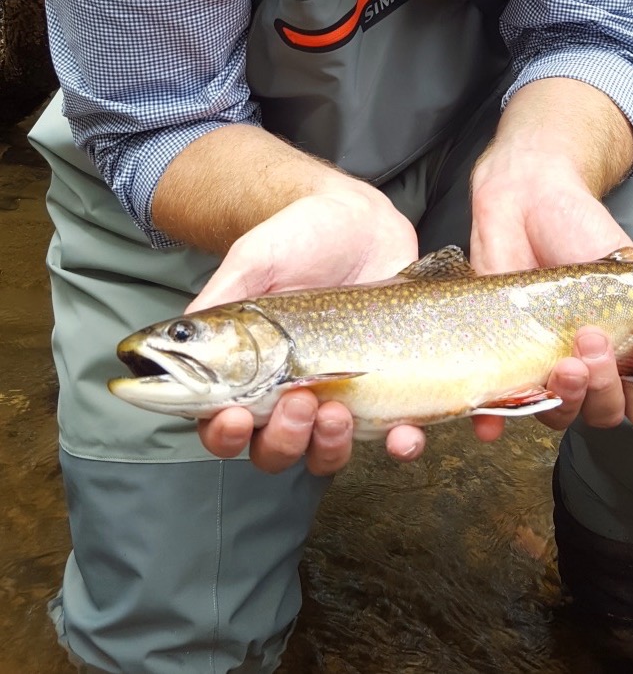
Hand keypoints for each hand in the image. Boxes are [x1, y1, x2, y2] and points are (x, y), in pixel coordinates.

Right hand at [189, 186, 428, 473]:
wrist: (359, 221)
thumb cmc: (296, 239)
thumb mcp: (256, 260)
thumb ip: (223, 296)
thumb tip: (186, 332)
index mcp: (246, 372)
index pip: (222, 424)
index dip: (223, 434)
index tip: (235, 415)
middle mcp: (288, 393)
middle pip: (274, 449)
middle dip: (283, 438)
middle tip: (299, 400)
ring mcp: (338, 395)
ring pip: (325, 452)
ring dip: (329, 445)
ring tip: (337, 411)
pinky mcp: (384, 389)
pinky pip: (393, 436)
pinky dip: (399, 445)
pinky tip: (403, 436)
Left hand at [469, 92, 632, 433]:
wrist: (524, 203)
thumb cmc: (580, 233)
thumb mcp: (629, 274)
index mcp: (626, 351)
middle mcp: (588, 365)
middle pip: (603, 412)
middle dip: (603, 388)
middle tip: (592, 340)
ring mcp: (543, 366)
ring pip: (559, 414)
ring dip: (564, 400)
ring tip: (561, 362)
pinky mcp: (500, 361)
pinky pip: (496, 406)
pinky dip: (492, 419)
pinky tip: (488, 424)